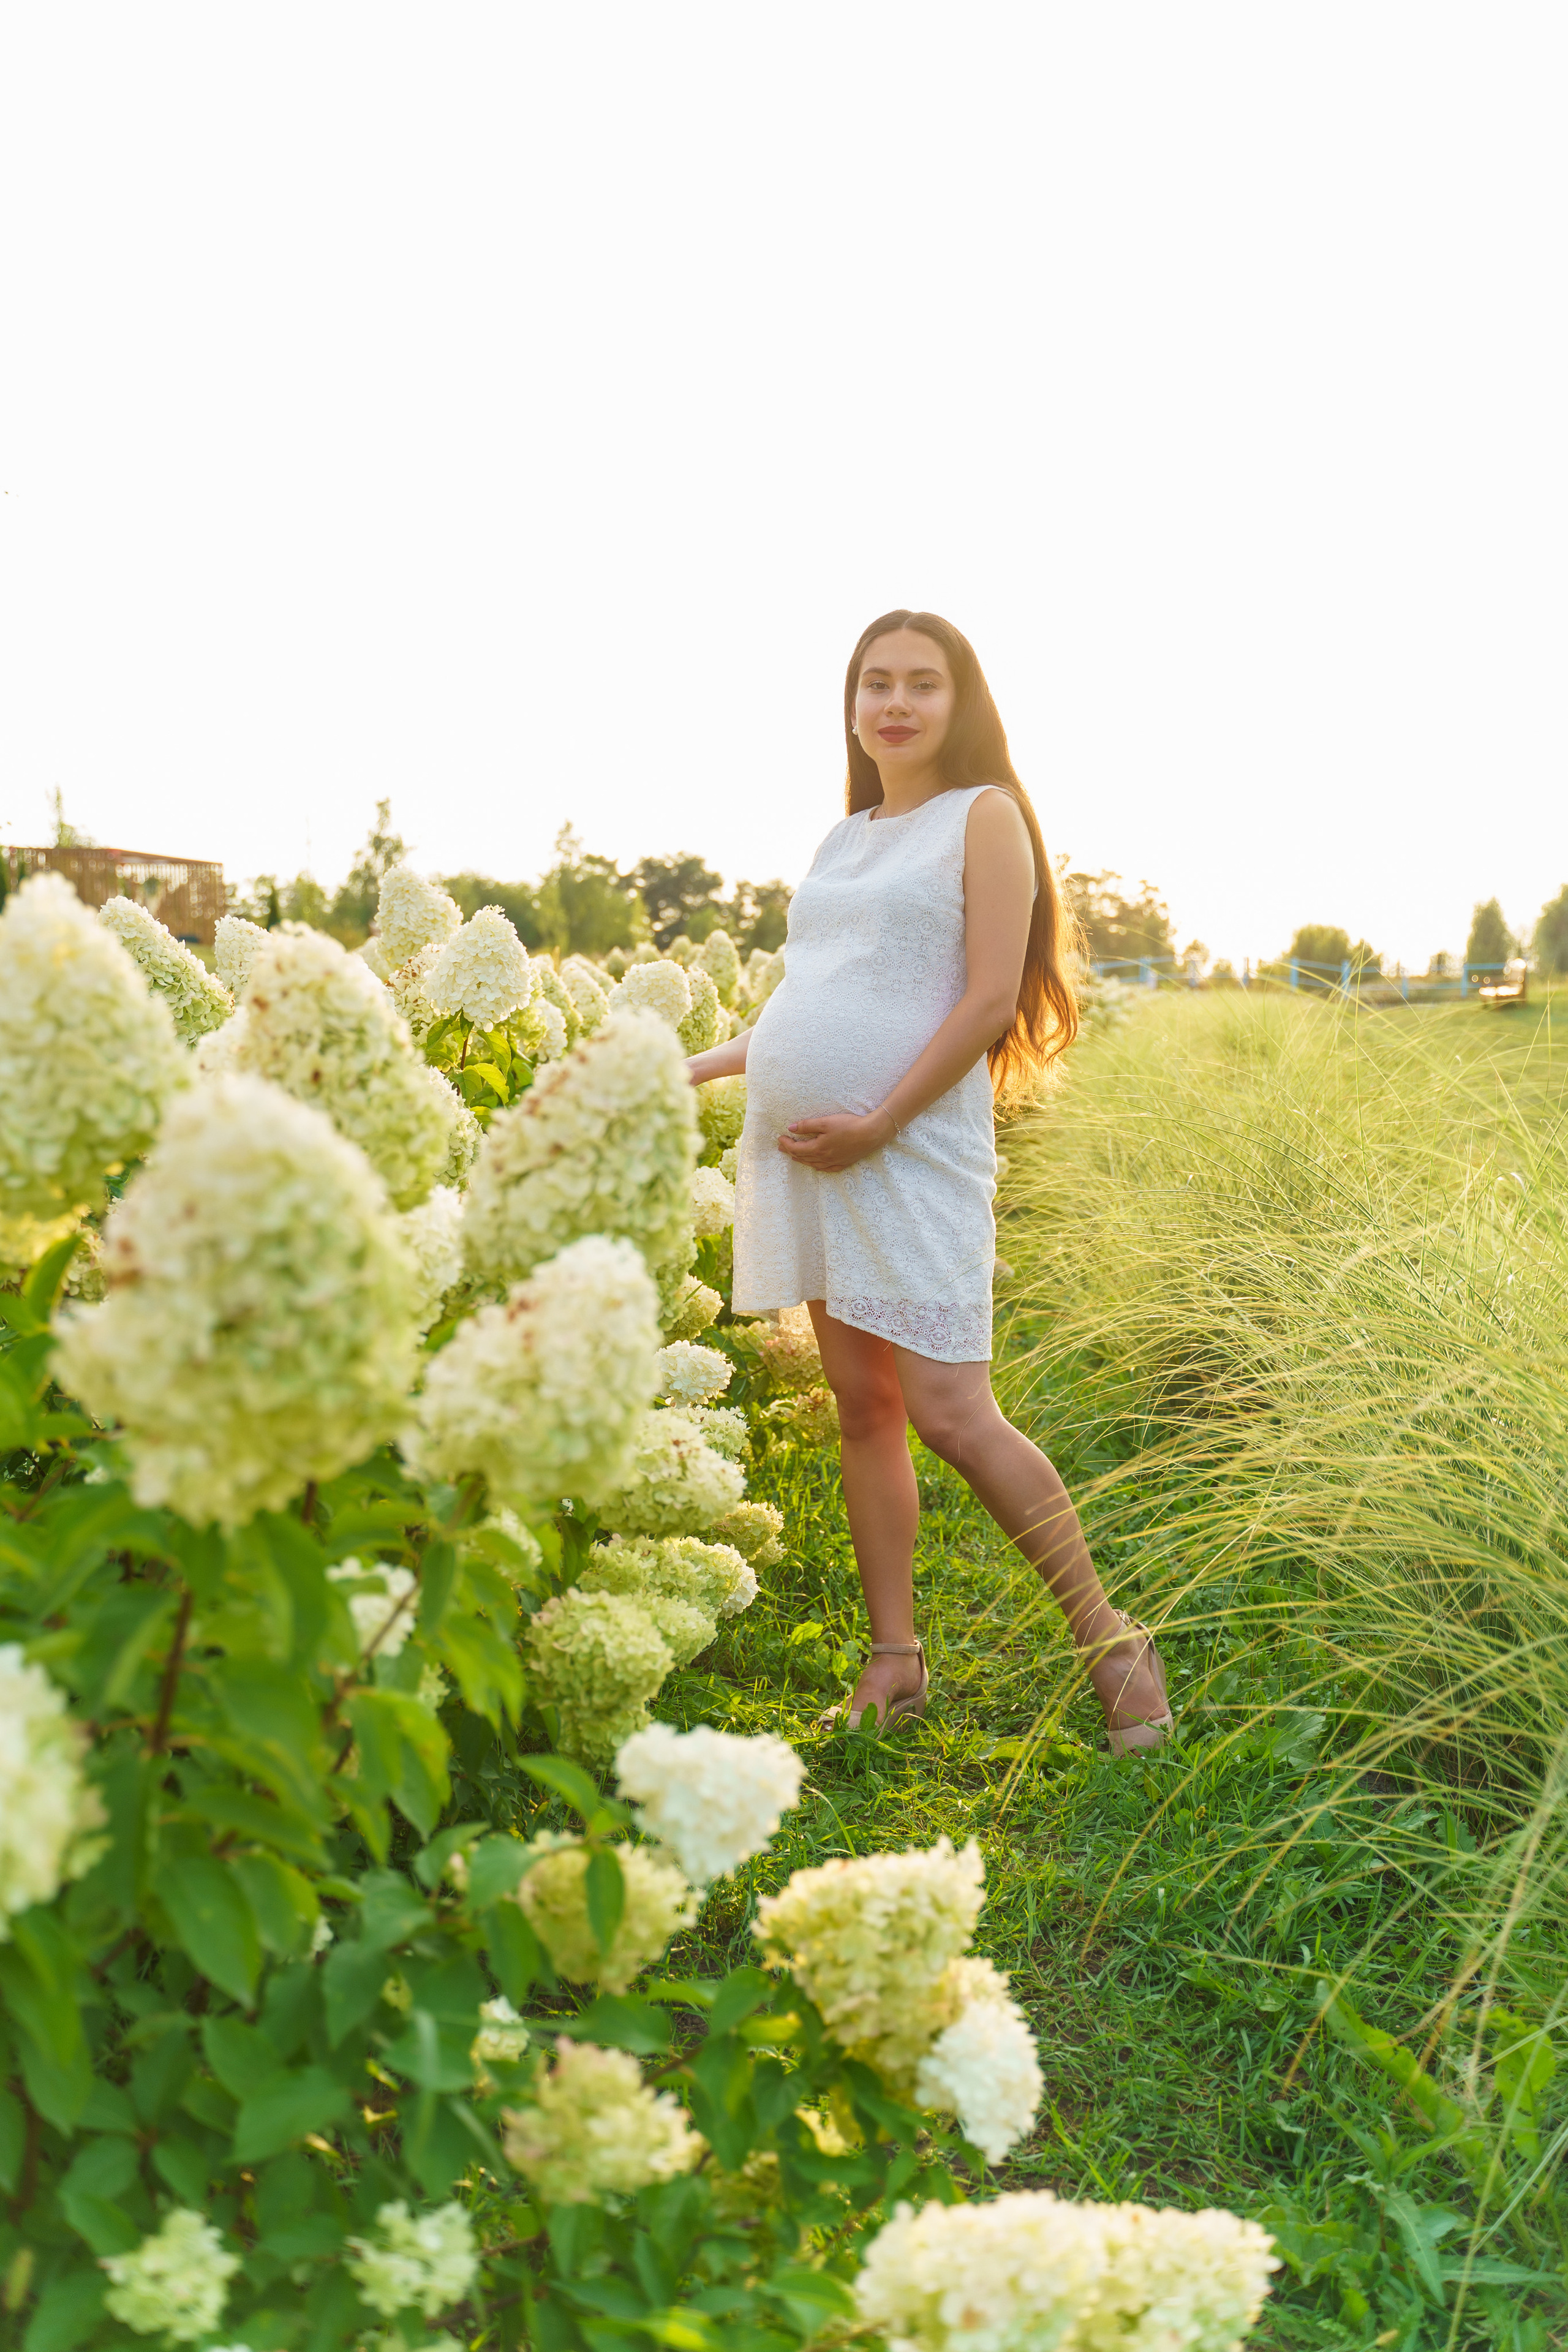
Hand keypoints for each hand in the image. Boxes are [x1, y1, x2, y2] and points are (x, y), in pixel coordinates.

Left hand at [776, 1110, 892, 1172]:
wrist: (871, 1134)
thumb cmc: (849, 1125)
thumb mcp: (825, 1122)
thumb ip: (806, 1126)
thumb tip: (790, 1128)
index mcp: (818, 1148)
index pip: (796, 1149)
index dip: (786, 1144)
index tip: (779, 1138)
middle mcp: (824, 1159)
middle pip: (802, 1157)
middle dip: (790, 1151)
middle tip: (782, 1147)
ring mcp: (834, 1163)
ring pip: (812, 1164)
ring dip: (801, 1159)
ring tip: (794, 1156)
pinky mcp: (843, 1164)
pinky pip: (825, 1169)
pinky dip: (816, 1166)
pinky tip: (815, 1164)